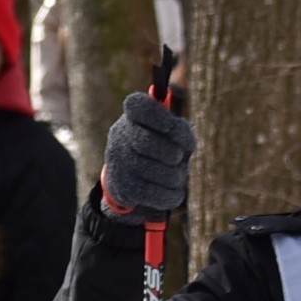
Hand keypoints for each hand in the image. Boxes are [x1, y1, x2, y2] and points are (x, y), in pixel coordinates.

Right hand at [101, 91, 193, 217]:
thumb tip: (183, 144)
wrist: (137, 178)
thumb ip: (181, 132)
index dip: (155, 115)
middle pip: (145, 142)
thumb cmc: (163, 146)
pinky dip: (168, 195)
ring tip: (178, 176)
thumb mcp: (175, 133)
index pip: (137, 106)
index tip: (170, 125)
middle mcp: (119, 134)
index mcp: (133, 114)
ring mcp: (117, 161)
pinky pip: (149, 192)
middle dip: (169, 152)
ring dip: (173, 176)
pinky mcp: (121, 187)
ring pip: (149, 170)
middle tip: (178, 158)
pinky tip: (175, 193)